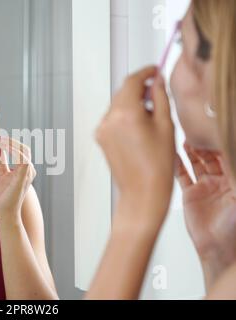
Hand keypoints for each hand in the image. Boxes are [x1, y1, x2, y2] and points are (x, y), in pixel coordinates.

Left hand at [0, 136, 35, 225]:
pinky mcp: (24, 175)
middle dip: (6, 140)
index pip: (19, 149)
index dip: (7, 142)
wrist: (4, 212)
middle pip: (21, 146)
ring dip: (6, 143)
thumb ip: (2, 161)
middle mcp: (30, 169)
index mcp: (25, 168)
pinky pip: (22, 157)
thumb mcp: (1, 174)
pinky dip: (11, 150)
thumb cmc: (3, 196)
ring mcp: (29, 172)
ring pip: (22, 149)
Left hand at [96, 66, 175, 226]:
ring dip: (131, 104)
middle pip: (122, 92)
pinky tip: (138, 129)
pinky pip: (112, 119)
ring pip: (117, 105)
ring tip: (150, 118)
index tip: (154, 71)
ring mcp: (101, 130)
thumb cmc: (156, 165)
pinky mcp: (100, 138)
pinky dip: (123, 117)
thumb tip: (157, 81)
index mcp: (125, 114)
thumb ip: (160, 98)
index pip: (131, 81)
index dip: (145, 72)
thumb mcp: (165, 126)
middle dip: (138, 89)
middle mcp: (108, 119)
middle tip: (156, 94)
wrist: (142, 191)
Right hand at [176, 144, 235, 287]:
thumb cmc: (234, 227)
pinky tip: (173, 156)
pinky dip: (177, 165)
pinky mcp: (190, 194)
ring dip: (191, 151)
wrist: (218, 248)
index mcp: (234, 179)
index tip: (212, 131)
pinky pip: (183, 176)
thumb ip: (234, 176)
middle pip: (211, 156)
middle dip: (204, 143)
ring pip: (196, 163)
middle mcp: (220, 181)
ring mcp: (204, 187)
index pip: (227, 156)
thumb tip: (232, 156)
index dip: (220, 143)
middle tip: (196, 131)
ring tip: (184, 138)